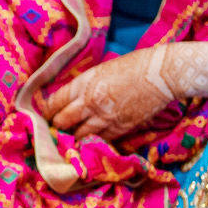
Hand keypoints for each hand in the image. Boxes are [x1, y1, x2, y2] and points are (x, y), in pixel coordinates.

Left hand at [41, 46, 174, 140]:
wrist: (161, 74)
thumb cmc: (133, 65)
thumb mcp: (101, 70)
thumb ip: (84, 86)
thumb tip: (71, 99)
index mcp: (83, 84)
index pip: (55, 102)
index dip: (47, 111)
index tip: (45, 115)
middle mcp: (90, 102)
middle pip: (62, 122)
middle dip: (57, 126)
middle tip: (55, 128)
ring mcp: (105, 117)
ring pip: (79, 135)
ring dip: (73, 137)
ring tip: (70, 137)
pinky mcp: (120, 128)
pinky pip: (100, 140)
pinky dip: (93, 141)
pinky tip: (90, 142)